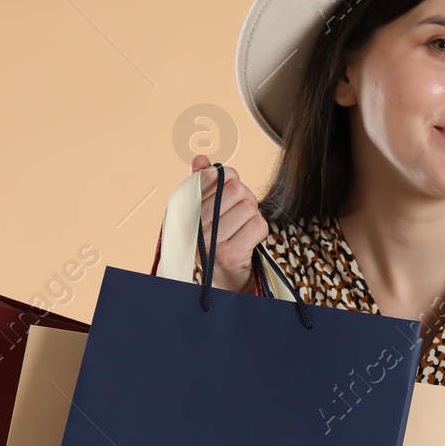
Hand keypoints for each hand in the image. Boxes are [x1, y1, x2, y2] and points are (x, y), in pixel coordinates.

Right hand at [189, 154, 267, 294]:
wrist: (221, 286)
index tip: (229, 195)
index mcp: (184, 209)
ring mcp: (209, 242)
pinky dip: (260, 232)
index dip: (230, 180)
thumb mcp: (203, 212)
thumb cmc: (214, 243)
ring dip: (253, 218)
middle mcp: (193, 225)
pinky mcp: (228, 255)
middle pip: (236, 189)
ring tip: (243, 230)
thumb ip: (200, 184)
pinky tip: (249, 242)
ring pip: (249, 208)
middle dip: (245, 199)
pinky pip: (257, 226)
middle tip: (240, 216)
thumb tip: (200, 159)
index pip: (214, 175)